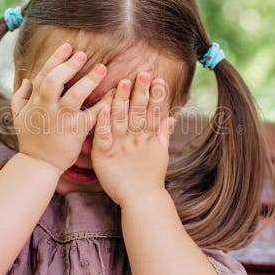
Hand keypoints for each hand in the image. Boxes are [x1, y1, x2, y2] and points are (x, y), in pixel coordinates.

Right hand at [11, 43, 112, 174]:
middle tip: (83, 54)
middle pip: (55, 81)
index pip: (44, 74)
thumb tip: (27, 80)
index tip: (68, 47)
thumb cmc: (30, 139)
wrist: (38, 164)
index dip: (56, 59)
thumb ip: (20, 96)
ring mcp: (61, 119)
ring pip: (74, 96)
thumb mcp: (19, 116)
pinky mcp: (76, 131)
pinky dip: (104, 105)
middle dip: (69, 66)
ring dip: (89, 81)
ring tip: (102, 68)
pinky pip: (92, 115)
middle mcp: (47, 107)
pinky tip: (115, 95)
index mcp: (35, 101)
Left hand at [91, 72, 175, 206]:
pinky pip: (103, 136)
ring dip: (122, 100)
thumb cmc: (150, 178)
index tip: (158, 79)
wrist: (141, 200)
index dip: (156, 96)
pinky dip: (103, 123)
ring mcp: (120, 147)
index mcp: (148, 138)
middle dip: (141, 92)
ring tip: (123, 83)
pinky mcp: (104, 155)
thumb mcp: (161, 154)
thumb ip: (163, 133)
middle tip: (142, 73)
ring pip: (121, 119)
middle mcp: (136, 140)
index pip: (154, 112)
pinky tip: (103, 108)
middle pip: (138, 112)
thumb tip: (171, 116)